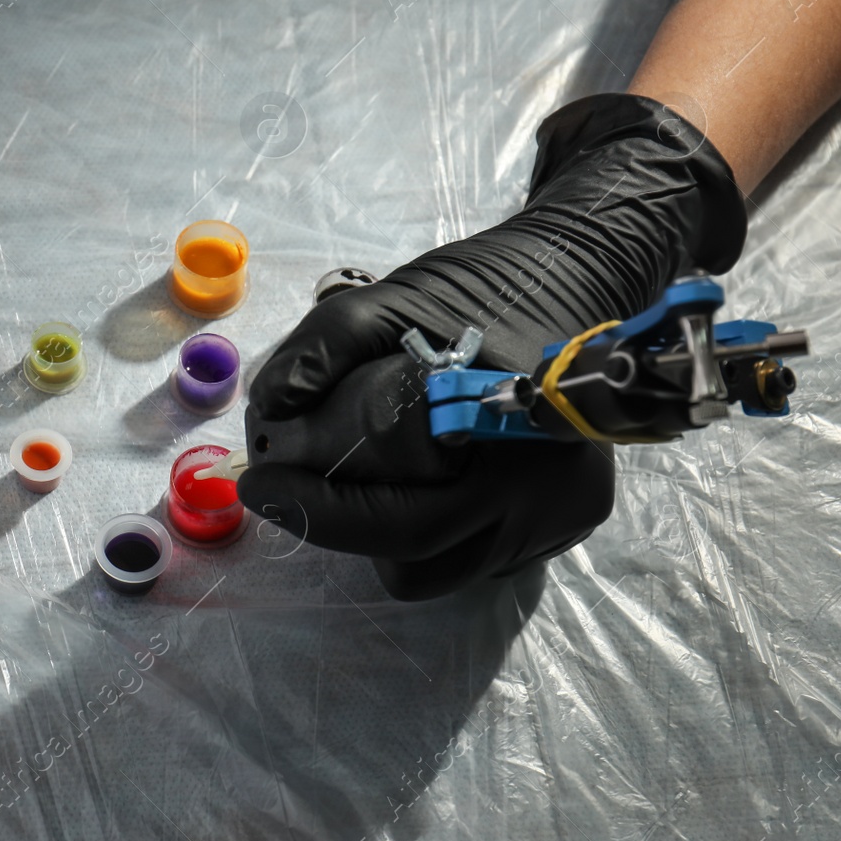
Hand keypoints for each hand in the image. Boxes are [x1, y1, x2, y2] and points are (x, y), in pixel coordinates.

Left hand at [237, 93, 747, 599]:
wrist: (580, 272)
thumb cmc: (483, 286)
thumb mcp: (388, 298)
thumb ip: (323, 347)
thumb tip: (269, 411)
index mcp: (504, 442)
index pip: (401, 519)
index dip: (321, 512)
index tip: (260, 485)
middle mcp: (545, 494)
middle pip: (417, 558)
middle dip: (342, 526)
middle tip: (287, 484)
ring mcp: (563, 515)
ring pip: (447, 567)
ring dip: (391, 536)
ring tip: (364, 476)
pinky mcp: (570, 521)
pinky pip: (481, 553)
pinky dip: (439, 528)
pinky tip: (422, 476)